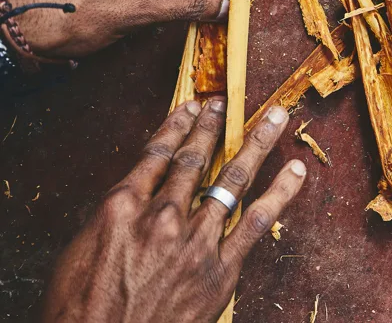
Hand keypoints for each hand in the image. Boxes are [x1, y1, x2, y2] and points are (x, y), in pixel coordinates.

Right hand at [41, 100, 305, 322]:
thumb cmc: (81, 312)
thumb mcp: (80, 253)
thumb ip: (112, 218)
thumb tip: (133, 194)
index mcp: (122, 207)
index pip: (157, 154)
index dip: (178, 126)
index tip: (191, 108)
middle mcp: (162, 216)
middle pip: (194, 160)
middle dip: (211, 128)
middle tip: (224, 104)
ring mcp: (195, 240)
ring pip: (233, 179)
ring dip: (257, 144)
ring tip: (275, 118)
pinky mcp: (219, 269)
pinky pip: (257, 222)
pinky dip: (280, 193)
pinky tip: (296, 171)